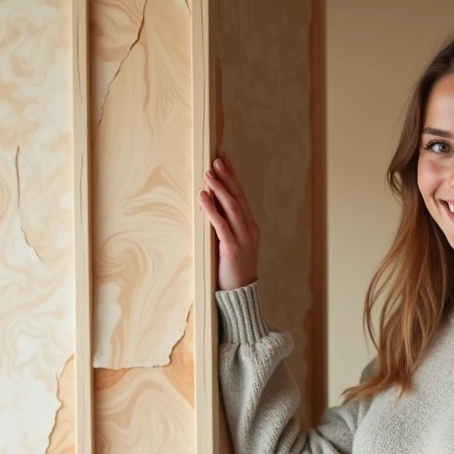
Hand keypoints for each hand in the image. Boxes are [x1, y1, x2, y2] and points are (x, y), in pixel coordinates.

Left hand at [199, 155, 259, 291]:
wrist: (240, 294)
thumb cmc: (232, 270)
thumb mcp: (230, 244)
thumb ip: (224, 226)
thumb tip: (208, 205)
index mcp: (250, 227)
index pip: (241, 196)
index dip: (233, 177)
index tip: (224, 159)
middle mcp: (249, 229)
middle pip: (238, 197)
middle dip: (227, 177)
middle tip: (216, 159)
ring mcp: (243, 238)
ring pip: (232, 207)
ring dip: (219, 188)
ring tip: (208, 174)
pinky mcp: (232, 249)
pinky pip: (221, 224)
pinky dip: (211, 209)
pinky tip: (203, 198)